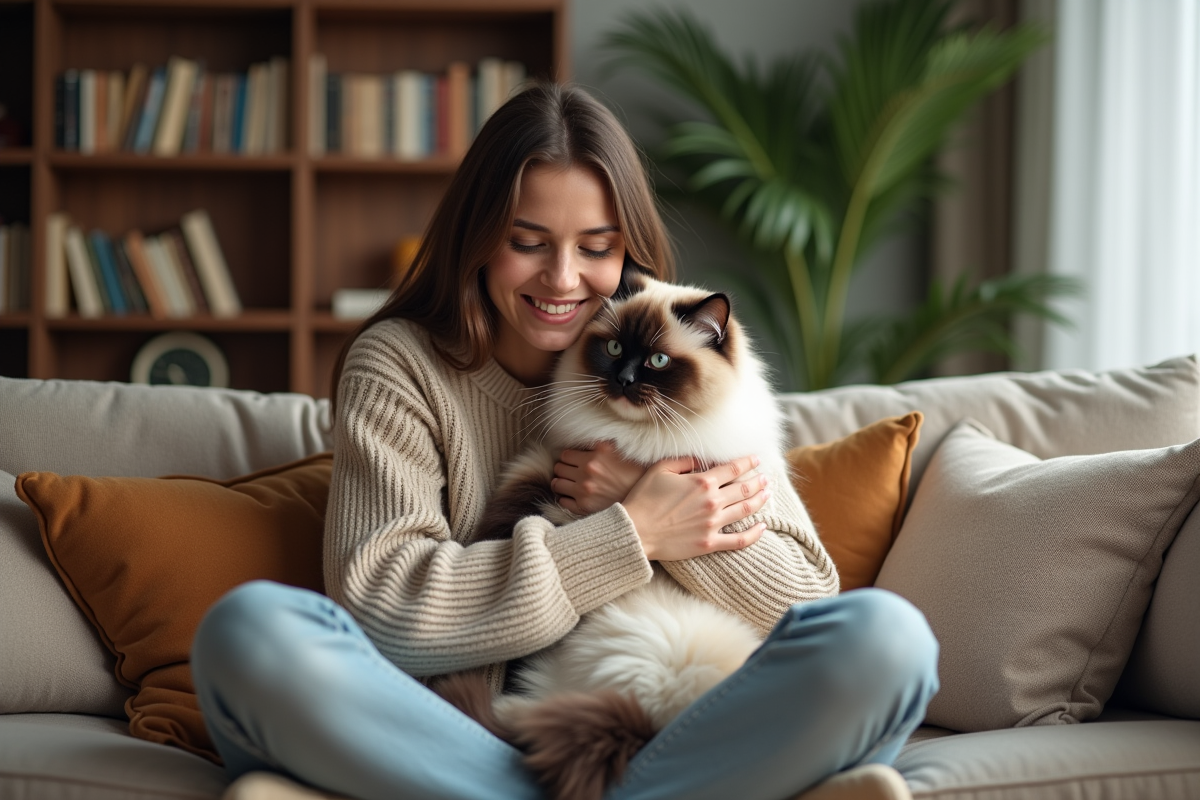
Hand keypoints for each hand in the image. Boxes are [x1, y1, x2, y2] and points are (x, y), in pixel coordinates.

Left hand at [552, 441, 647, 514]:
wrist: (647, 501)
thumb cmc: (637, 475)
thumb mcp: (623, 451)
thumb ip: (604, 446)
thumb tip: (591, 442)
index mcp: (598, 453)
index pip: (566, 454)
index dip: (569, 458)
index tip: (573, 463)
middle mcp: (588, 469)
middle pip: (559, 467)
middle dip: (563, 470)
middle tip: (571, 473)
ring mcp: (584, 489)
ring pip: (557, 484)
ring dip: (561, 483)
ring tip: (568, 485)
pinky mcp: (584, 506)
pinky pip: (563, 501)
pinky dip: (566, 499)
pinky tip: (573, 497)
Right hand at [622, 455, 770, 561]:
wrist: (636, 530)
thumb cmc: (645, 498)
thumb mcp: (661, 469)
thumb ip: (684, 460)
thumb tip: (701, 458)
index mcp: (702, 482)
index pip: (732, 469)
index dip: (747, 462)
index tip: (756, 459)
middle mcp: (712, 502)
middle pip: (744, 489)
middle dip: (758, 481)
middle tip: (766, 477)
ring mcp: (713, 524)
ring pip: (746, 510)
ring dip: (760, 500)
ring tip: (768, 494)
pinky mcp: (709, 543)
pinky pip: (739, 540)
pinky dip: (755, 534)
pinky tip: (763, 527)